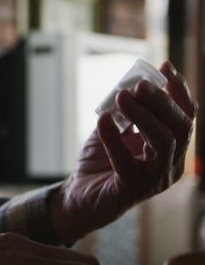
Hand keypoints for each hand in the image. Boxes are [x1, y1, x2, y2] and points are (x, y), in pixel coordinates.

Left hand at [50, 62, 197, 243]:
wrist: (78, 196)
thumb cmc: (100, 164)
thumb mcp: (116, 132)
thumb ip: (125, 113)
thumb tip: (129, 85)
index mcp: (172, 150)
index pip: (186, 117)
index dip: (179, 92)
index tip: (165, 68)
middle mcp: (170, 166)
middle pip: (180, 128)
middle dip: (163, 101)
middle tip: (140, 84)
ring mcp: (155, 180)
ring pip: (163, 142)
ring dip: (144, 115)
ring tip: (122, 96)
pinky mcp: (132, 189)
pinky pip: (126, 160)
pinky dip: (113, 137)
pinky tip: (103, 119)